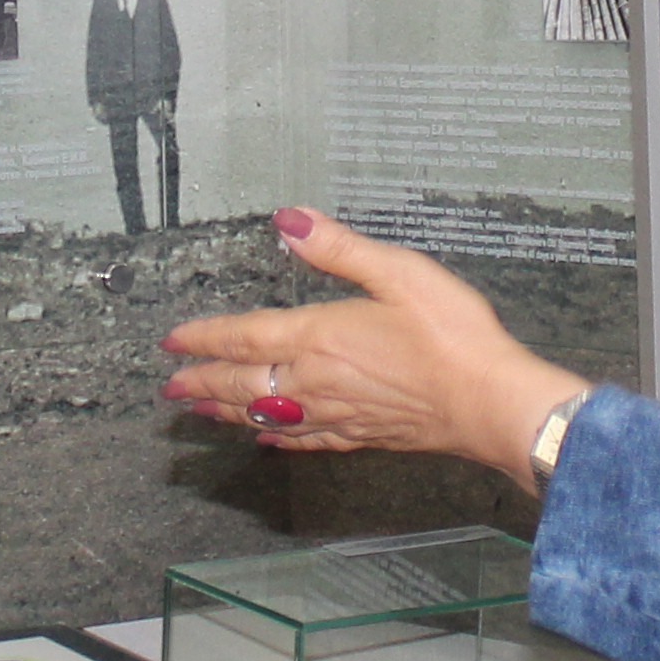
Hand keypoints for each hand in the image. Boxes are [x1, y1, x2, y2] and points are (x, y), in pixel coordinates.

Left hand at [162, 208, 585, 482]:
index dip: (204, 338)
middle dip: (201, 381)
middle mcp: (316, 380)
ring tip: (200, 411)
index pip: (244, 338)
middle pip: (242, 383)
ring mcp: (337, 412)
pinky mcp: (362, 434)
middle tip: (170, 385)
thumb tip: (290, 221)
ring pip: (264, 415)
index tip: (173, 340)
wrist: (489, 402)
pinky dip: (276, 437)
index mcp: (319, 337)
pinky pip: (304, 439)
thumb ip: (338, 248)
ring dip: (226, 411)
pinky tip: (268, 439)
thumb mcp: (398, 272)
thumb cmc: (452, 336)